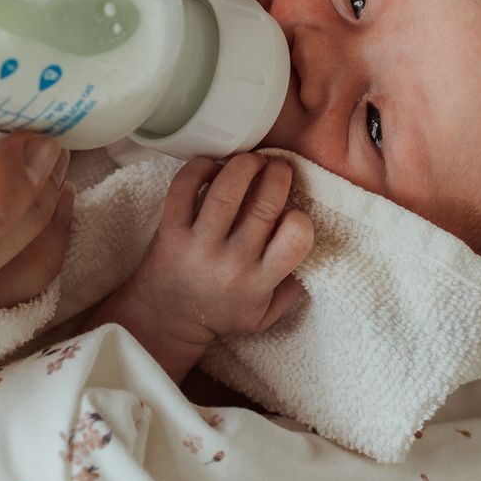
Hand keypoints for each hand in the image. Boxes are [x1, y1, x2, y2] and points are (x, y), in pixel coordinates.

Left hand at [118, 153, 311, 348]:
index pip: (295, 238)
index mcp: (259, 280)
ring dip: (244, 164)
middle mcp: (231, 261)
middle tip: (278, 166)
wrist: (168, 319)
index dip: (300, 218)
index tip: (291, 211)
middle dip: (277, 175)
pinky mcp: (170, 230)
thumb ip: (291, 288)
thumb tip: (312, 250)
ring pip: (226, 190)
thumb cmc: (220, 312)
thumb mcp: (264, 316)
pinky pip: (184, 187)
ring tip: (251, 161)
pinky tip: (213, 168)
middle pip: (264, 205)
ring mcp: (198, 244)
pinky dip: (201, 167)